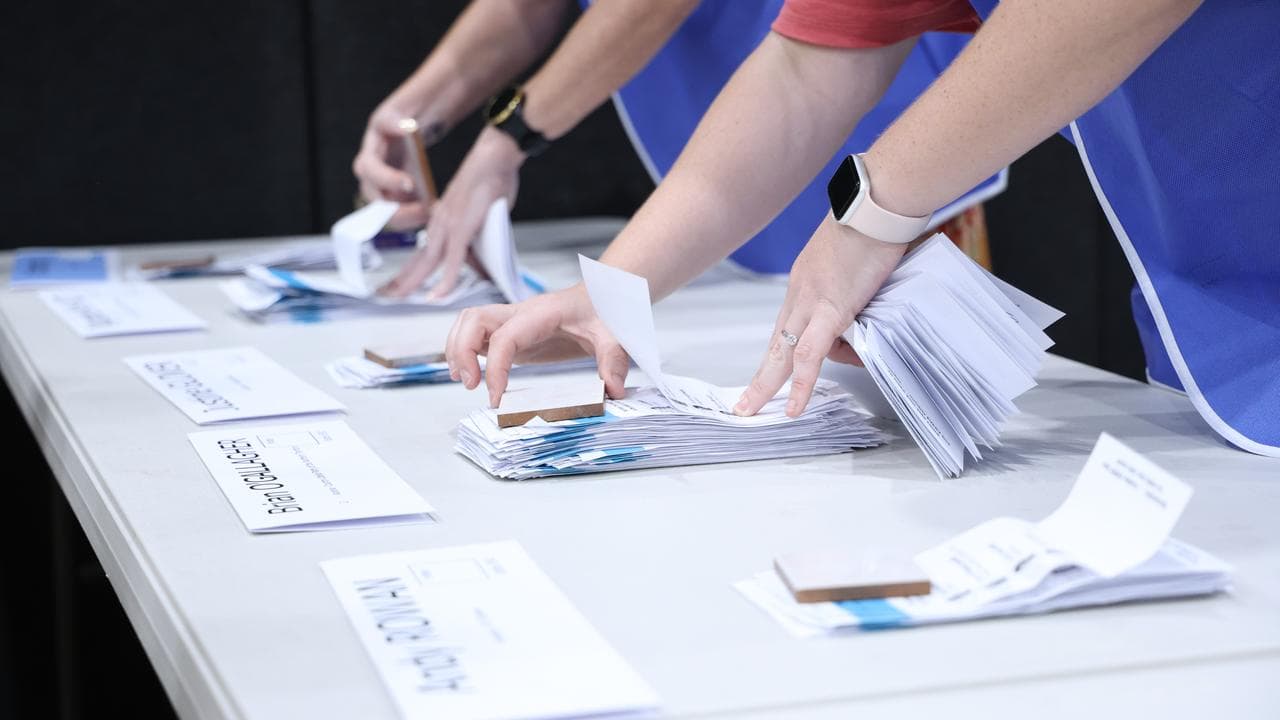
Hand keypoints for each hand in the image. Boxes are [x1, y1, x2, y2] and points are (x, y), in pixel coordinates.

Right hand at [353, 103, 438, 229]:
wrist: (408, 132)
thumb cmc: (400, 121)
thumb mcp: (395, 112)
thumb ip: (394, 120)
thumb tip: (403, 126)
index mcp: (368, 157)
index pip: (369, 171)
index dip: (387, 179)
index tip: (410, 183)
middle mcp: (371, 180)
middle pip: (376, 204)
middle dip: (400, 210)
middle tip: (425, 210)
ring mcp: (383, 193)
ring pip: (391, 216)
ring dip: (411, 219)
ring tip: (433, 214)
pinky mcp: (397, 202)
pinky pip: (404, 217)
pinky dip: (418, 218)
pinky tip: (435, 213)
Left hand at [382, 126, 523, 298]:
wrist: (494, 157)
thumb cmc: (491, 182)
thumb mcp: (482, 218)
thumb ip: (477, 241)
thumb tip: (478, 265)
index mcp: (442, 222)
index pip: (424, 251)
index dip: (410, 270)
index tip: (399, 284)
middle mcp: (440, 224)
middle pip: (419, 259)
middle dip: (402, 280)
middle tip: (386, 296)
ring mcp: (449, 226)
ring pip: (429, 261)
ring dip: (414, 282)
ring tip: (400, 298)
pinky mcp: (462, 227)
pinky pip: (453, 259)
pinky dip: (446, 279)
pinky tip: (439, 295)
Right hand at [445, 284, 630, 406]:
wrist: (602, 296)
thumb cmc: (604, 311)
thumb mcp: (615, 335)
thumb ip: (613, 360)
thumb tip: (613, 391)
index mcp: (541, 313)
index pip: (506, 336)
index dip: (495, 367)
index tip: (496, 398)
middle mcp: (519, 313)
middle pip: (473, 319)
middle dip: (461, 350)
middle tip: (470, 385)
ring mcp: (511, 321)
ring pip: (467, 322)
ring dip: (456, 349)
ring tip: (465, 381)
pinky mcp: (509, 331)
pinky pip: (476, 334)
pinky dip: (465, 351)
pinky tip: (472, 375)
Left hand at [734, 214, 906, 417]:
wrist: (878, 204)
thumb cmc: (875, 224)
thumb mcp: (860, 262)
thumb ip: (859, 291)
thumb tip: (867, 320)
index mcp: (806, 281)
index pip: (788, 325)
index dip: (778, 352)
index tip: (770, 372)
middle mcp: (801, 293)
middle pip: (774, 343)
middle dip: (759, 376)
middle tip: (743, 403)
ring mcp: (812, 302)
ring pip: (782, 353)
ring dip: (767, 385)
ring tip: (755, 410)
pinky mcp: (831, 309)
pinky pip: (810, 355)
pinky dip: (801, 384)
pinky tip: (794, 407)